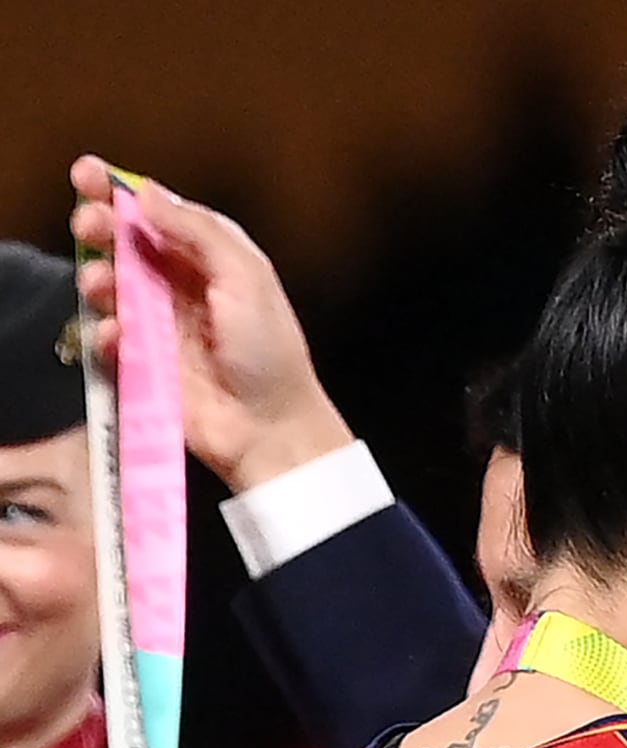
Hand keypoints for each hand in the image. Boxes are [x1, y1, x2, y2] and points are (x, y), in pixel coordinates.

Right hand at [69, 155, 350, 491]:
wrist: (271, 427)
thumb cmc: (269, 351)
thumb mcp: (246, 277)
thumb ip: (200, 232)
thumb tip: (147, 192)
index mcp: (209, 259)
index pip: (157, 215)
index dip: (120, 192)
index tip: (88, 173)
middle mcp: (179, 286)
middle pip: (125, 244)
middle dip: (100, 227)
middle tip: (88, 224)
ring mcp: (158, 325)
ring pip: (110, 286)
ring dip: (97, 277)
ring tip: (101, 282)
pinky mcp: (142, 363)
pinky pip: (109, 339)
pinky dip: (105, 334)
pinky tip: (115, 336)